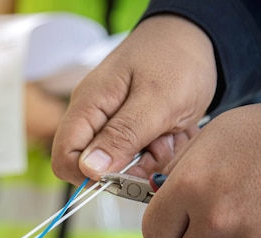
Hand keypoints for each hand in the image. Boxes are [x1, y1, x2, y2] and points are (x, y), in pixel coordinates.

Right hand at [51, 14, 216, 184]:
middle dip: (133, 168)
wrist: (195, 37)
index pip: (65, 158)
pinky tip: (174, 133)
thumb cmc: (176, 58)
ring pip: (123, 168)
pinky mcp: (130, 132)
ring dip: (152, 160)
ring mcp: (112, 126)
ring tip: (172, 134)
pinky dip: (161, 153)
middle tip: (162, 144)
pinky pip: (141, 159)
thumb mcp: (158, 100)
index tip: (128, 172)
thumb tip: (89, 170)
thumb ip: (123, 135)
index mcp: (88, 106)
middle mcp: (94, 119)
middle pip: (96, 168)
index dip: (92, 176)